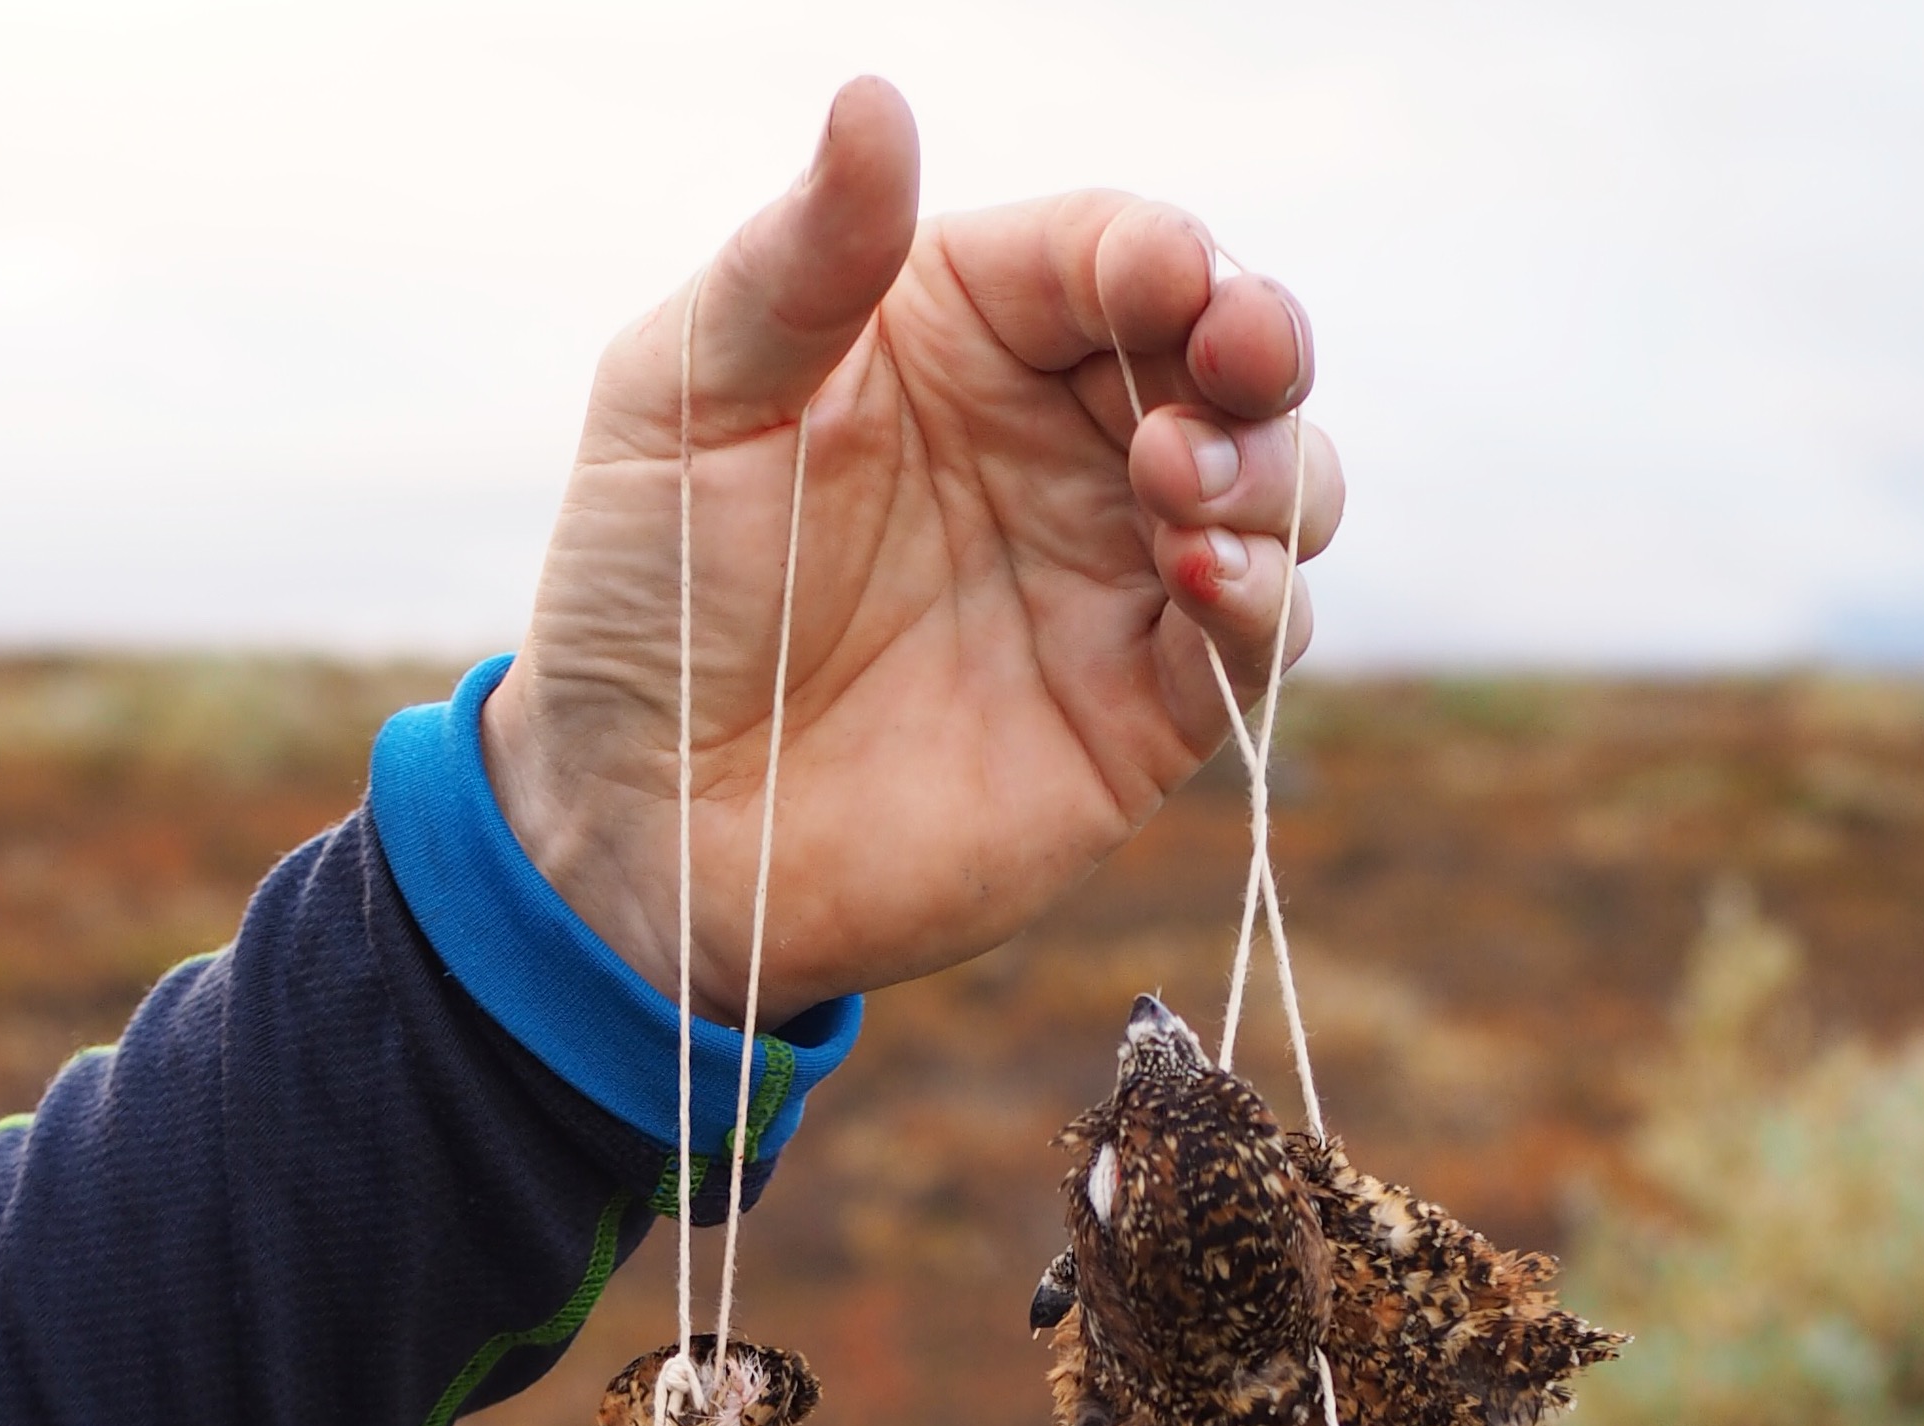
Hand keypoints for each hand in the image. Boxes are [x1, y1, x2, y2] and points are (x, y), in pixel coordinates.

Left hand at [480, 77, 1342, 1015]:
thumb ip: (798, 261)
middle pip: (1232, 359)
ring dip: (1274, 469)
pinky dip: (1263, 600)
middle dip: (1261, 342)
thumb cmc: (644, 598)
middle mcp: (1057, 442)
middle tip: (1233, 359)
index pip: (1111, 255)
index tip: (1172, 277)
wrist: (644, 829)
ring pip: (1279, 490)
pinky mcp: (1138, 716)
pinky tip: (1197, 577)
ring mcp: (1109, 579)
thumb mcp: (687, 400)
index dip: (1166, 255)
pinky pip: (1258, 643)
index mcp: (958, 332)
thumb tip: (877, 99)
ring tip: (1178, 481)